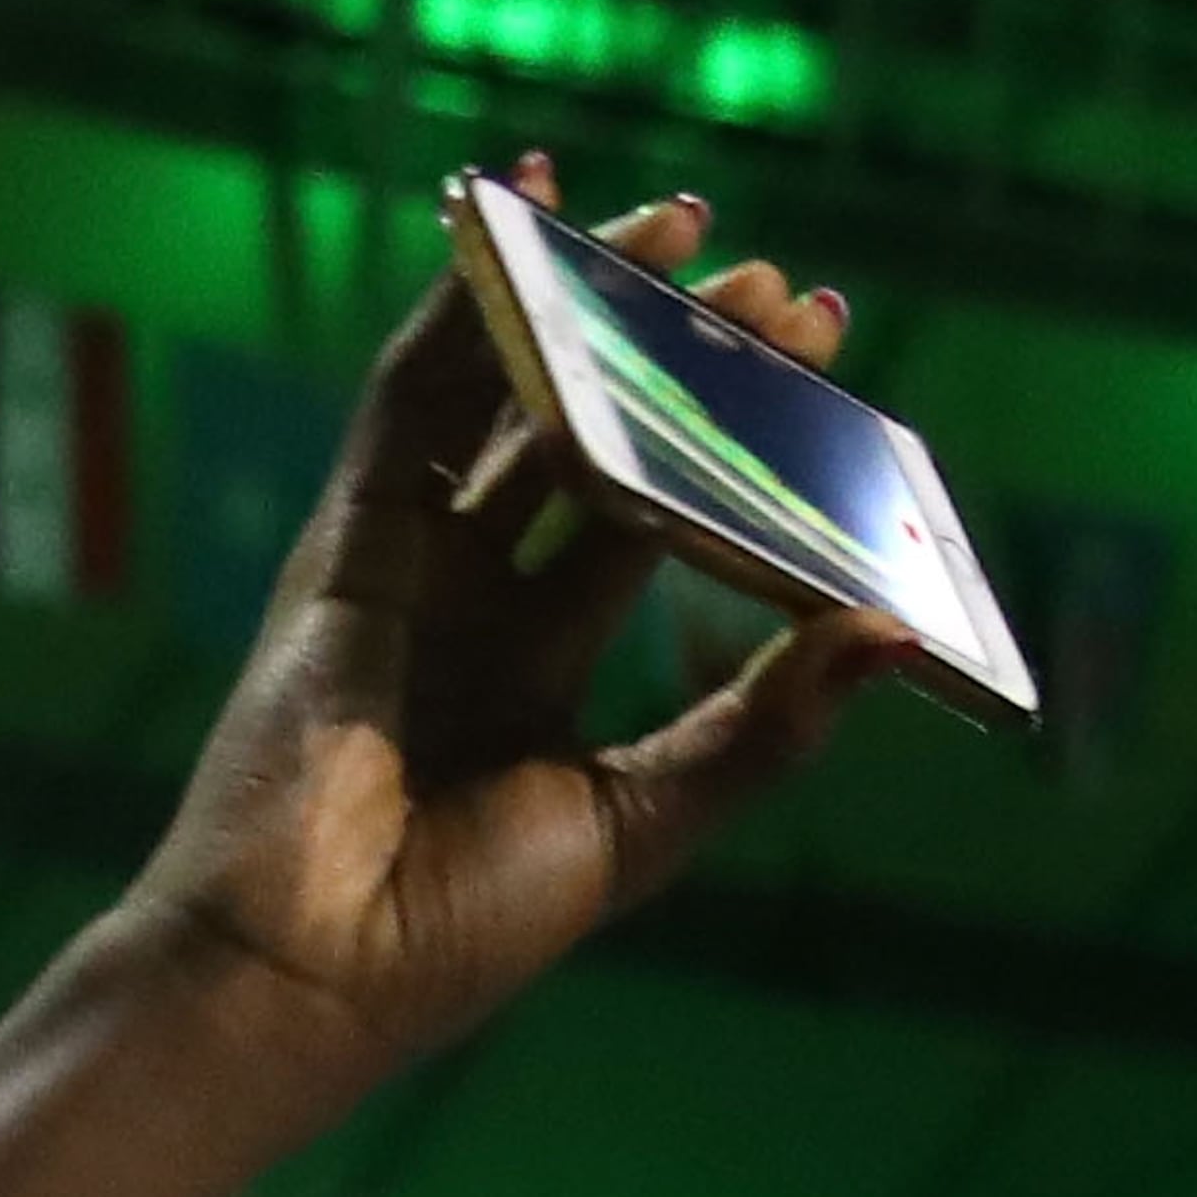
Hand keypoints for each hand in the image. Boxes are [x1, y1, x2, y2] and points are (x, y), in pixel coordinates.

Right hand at [129, 160, 902, 1114]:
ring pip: (505, 397)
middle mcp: (476, 603)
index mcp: (539, 672)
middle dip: (678, 357)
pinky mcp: (349, 540)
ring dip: (584, 303)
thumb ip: (758, 729)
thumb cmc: (458, 928)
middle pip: (589, 441)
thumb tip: (889, 627)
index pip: (649, 519)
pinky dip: (467, 305)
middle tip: (776, 288)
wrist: (306, 972)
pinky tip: (530, 224)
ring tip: (683, 224)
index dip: (729, 444)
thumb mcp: (639, 822)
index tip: (820, 370)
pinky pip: (415, 396)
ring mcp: (408, 564)